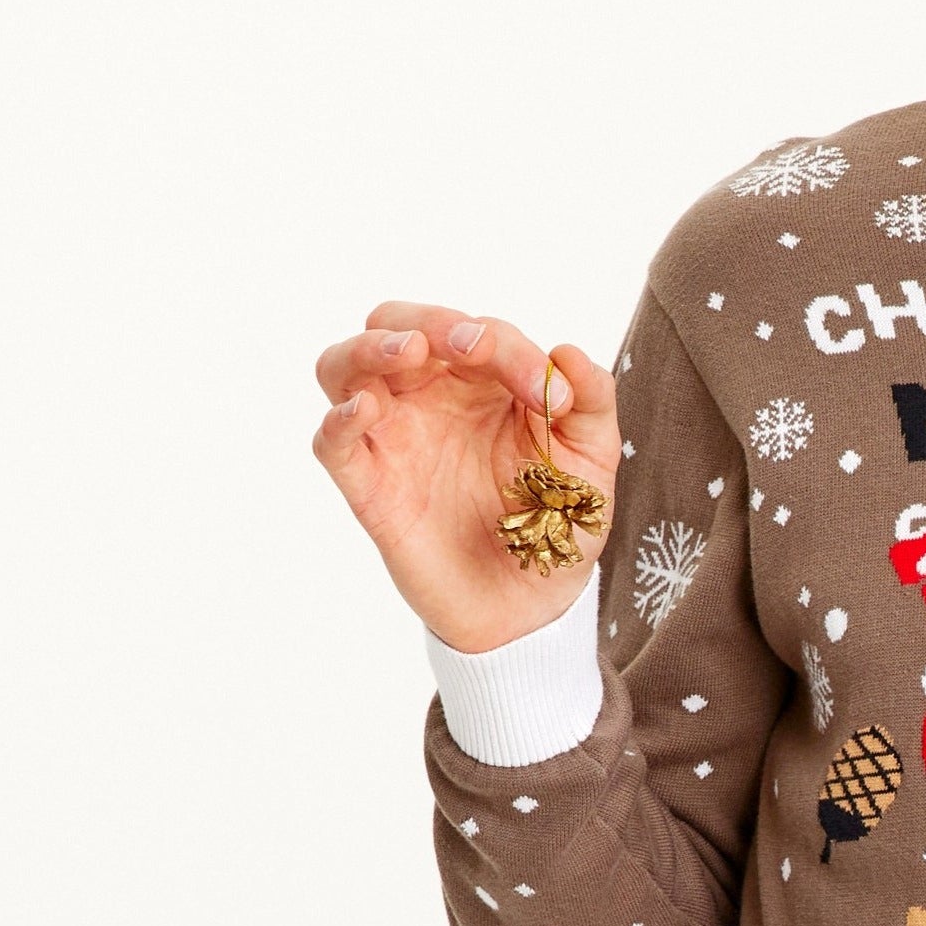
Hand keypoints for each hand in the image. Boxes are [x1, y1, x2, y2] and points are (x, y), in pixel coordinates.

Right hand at [313, 304, 617, 652]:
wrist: (533, 602)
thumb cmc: (559, 519)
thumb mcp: (592, 460)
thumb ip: (592, 402)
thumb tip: (569, 354)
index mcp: (481, 380)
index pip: (478, 334)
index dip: (514, 352)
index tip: (554, 400)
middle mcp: (428, 397)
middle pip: (396, 324)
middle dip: (433, 322)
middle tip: (474, 347)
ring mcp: (393, 437)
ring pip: (345, 367)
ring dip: (371, 349)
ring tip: (408, 351)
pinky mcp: (369, 486)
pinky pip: (333, 443)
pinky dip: (340, 421)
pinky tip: (366, 411)